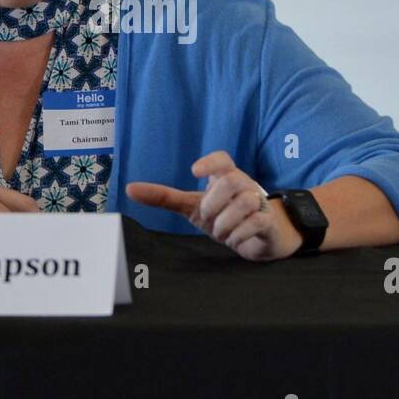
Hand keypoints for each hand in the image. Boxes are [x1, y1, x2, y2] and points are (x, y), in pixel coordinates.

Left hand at [126, 150, 303, 261]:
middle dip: (215, 204)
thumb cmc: (225, 216)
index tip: (193, 172)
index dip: (210, 162)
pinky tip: (235, 239)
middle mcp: (244, 185)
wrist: (260, 238)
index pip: (222, 159)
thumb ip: (164, 197)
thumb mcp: (193, 207)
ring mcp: (259, 202)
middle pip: (232, 180)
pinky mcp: (269, 221)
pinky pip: (256, 222)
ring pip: (245, 202)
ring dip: (226, 223)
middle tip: (208, 219)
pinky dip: (240, 235)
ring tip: (222, 232)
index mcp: (225, 177)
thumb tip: (130, 189)